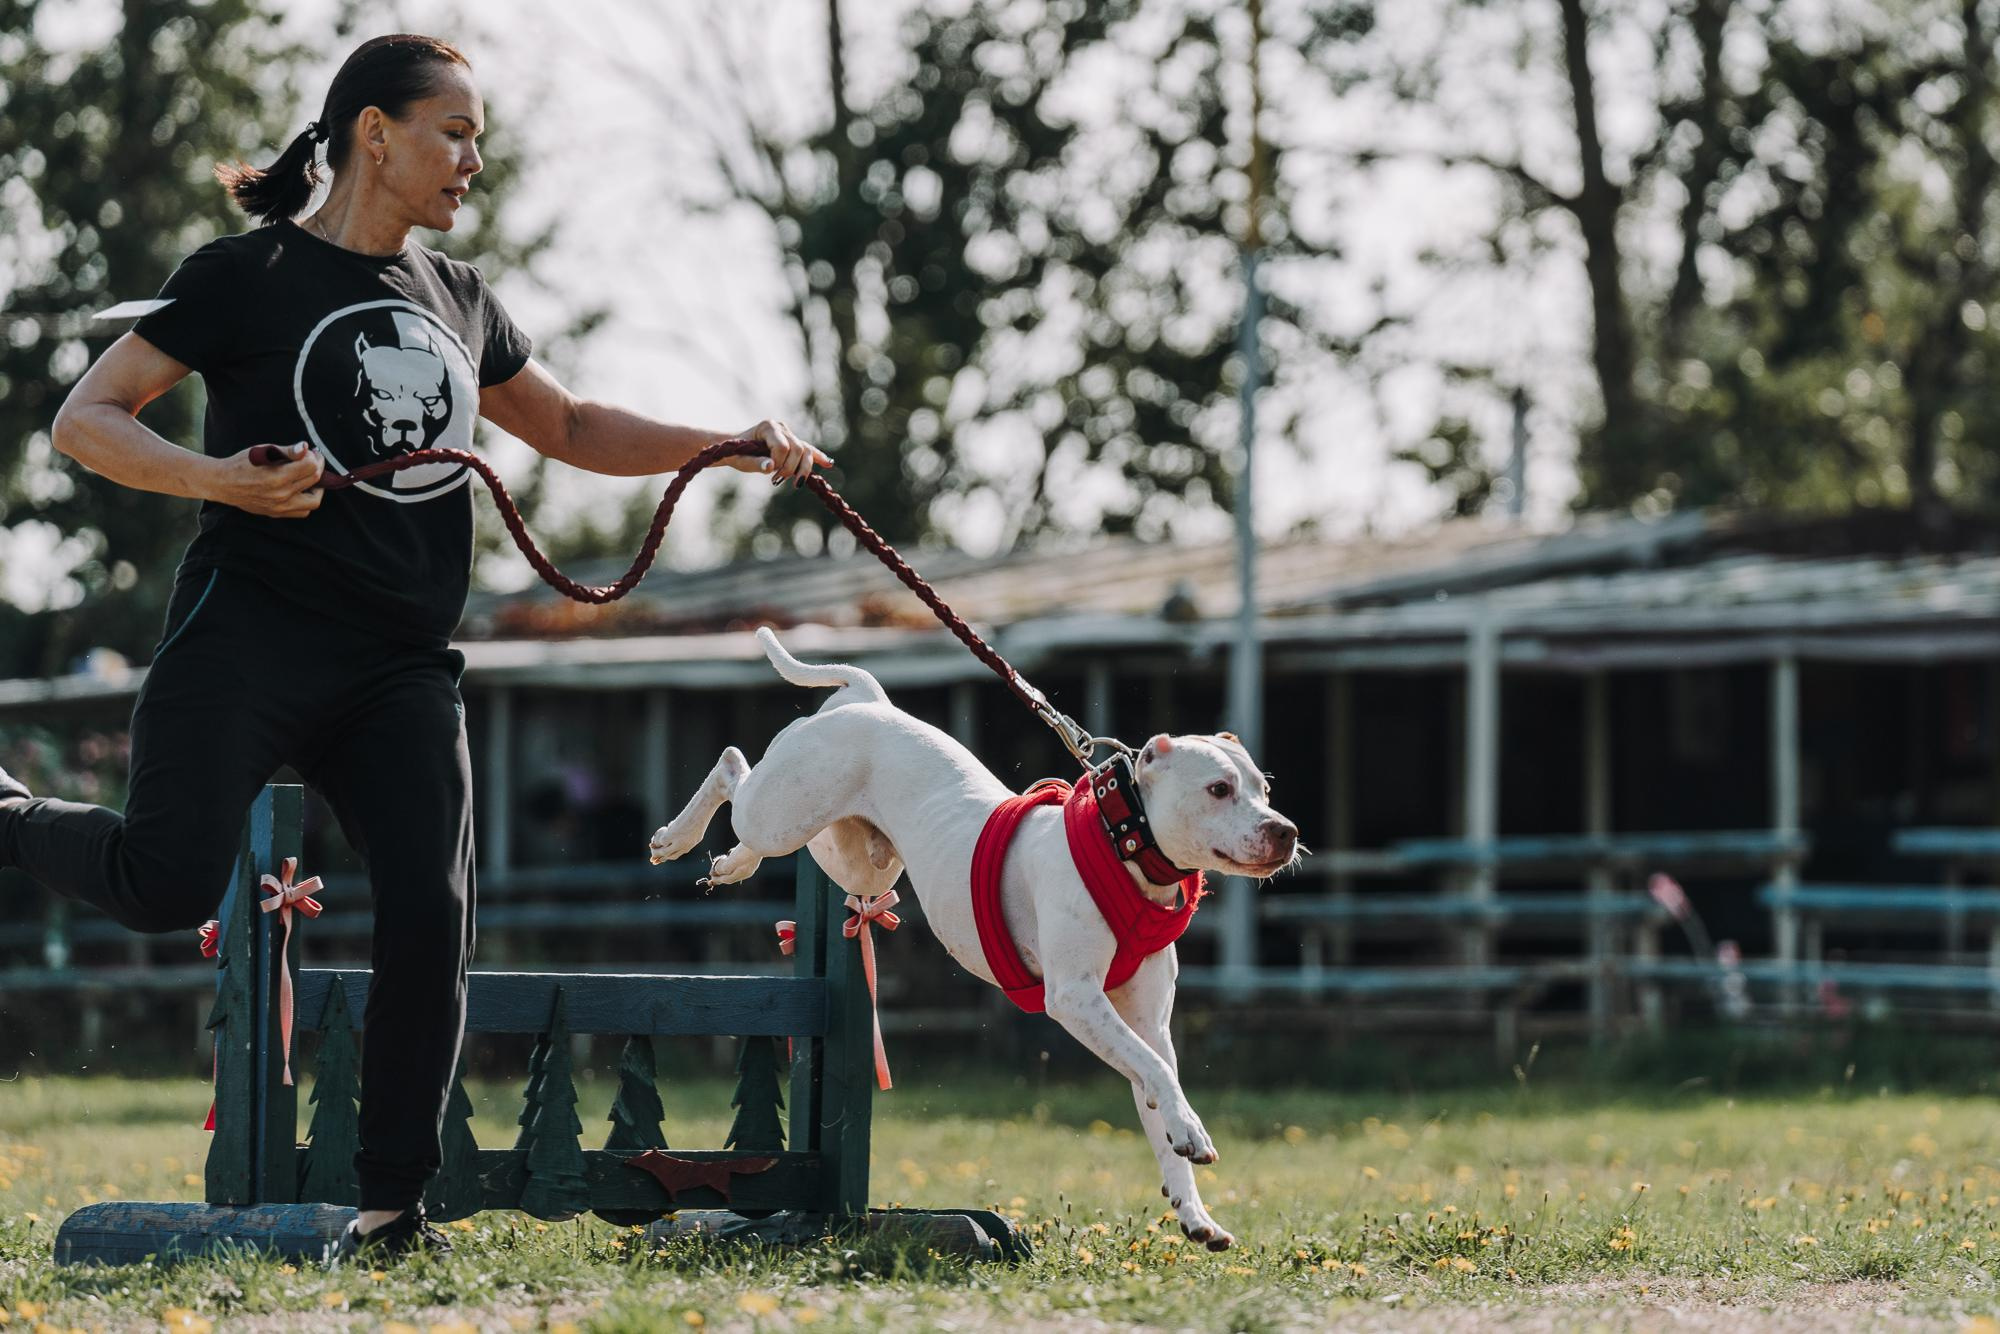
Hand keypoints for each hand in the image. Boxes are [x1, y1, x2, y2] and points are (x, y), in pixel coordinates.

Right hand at [209, 442, 323, 517]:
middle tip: (313, 460)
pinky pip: (302, 512)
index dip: (314, 457)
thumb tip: (305, 447)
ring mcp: (279, 507)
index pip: (311, 467)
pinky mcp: (276, 514)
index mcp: (277, 477)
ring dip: (317, 488)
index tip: (312, 452)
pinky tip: (301, 489)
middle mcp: (281, 495)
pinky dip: (306, 501)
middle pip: (314, 480)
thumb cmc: (241, 464)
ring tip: (310, 477)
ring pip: (313, 501)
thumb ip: (287, 451)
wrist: (222, 483)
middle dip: (318, 467)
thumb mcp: (262, 451)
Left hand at [731, 419, 831, 484]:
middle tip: (777, 481)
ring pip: (806, 451)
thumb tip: (770, 467)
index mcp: (768, 427)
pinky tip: (829, 464)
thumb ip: (755, 463)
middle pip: (798, 448)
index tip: (770, 474)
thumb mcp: (741, 460)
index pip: (783, 446)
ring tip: (796, 483)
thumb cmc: (736, 453)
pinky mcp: (793, 442)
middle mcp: (781, 428)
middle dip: (791, 468)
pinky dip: (818, 457)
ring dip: (803, 468)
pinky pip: (808, 450)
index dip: (779, 462)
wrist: (735, 447)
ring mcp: (789, 434)